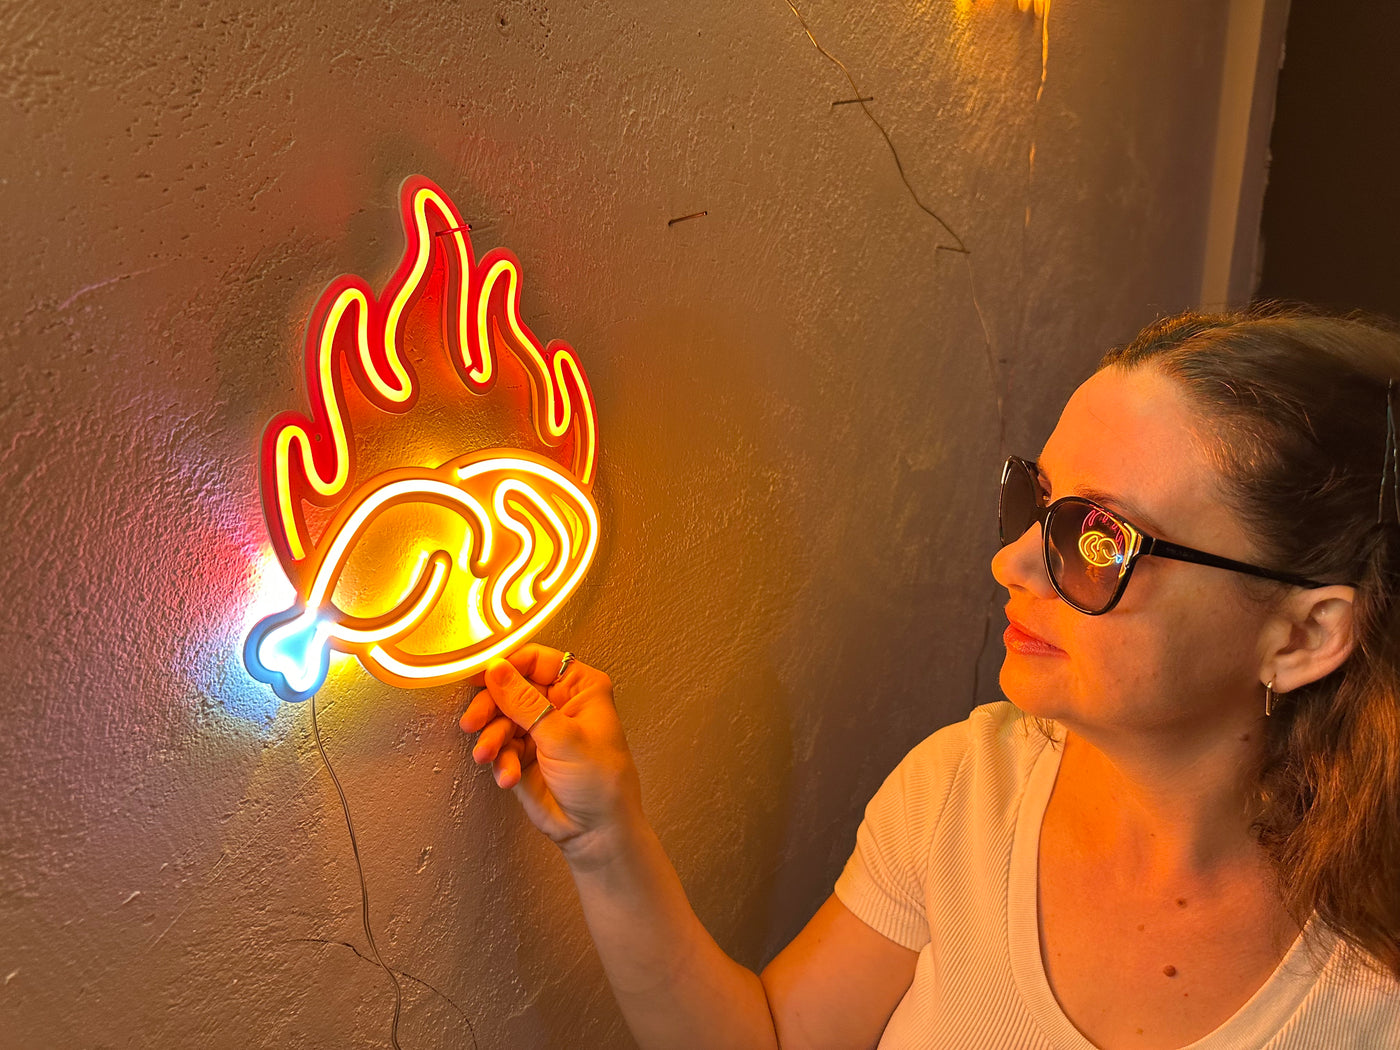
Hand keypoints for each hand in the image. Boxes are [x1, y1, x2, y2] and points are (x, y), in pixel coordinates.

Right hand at [460, 644, 642, 862]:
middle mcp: (558, 703)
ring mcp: (539, 729)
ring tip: (489, 756)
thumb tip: (496, 669)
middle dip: (490, 706)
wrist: (596, 833)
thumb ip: (524, 702)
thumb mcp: (563, 737)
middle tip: (474, 722)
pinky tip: (509, 776)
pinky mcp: (523, 754)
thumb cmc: (601, 783)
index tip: (479, 678)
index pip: (536, 660)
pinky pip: (499, 747)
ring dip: (491, 738)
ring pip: (499, 717)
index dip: (506, 666)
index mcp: (579, 687)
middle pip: (510, 687)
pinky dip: (499, 761)